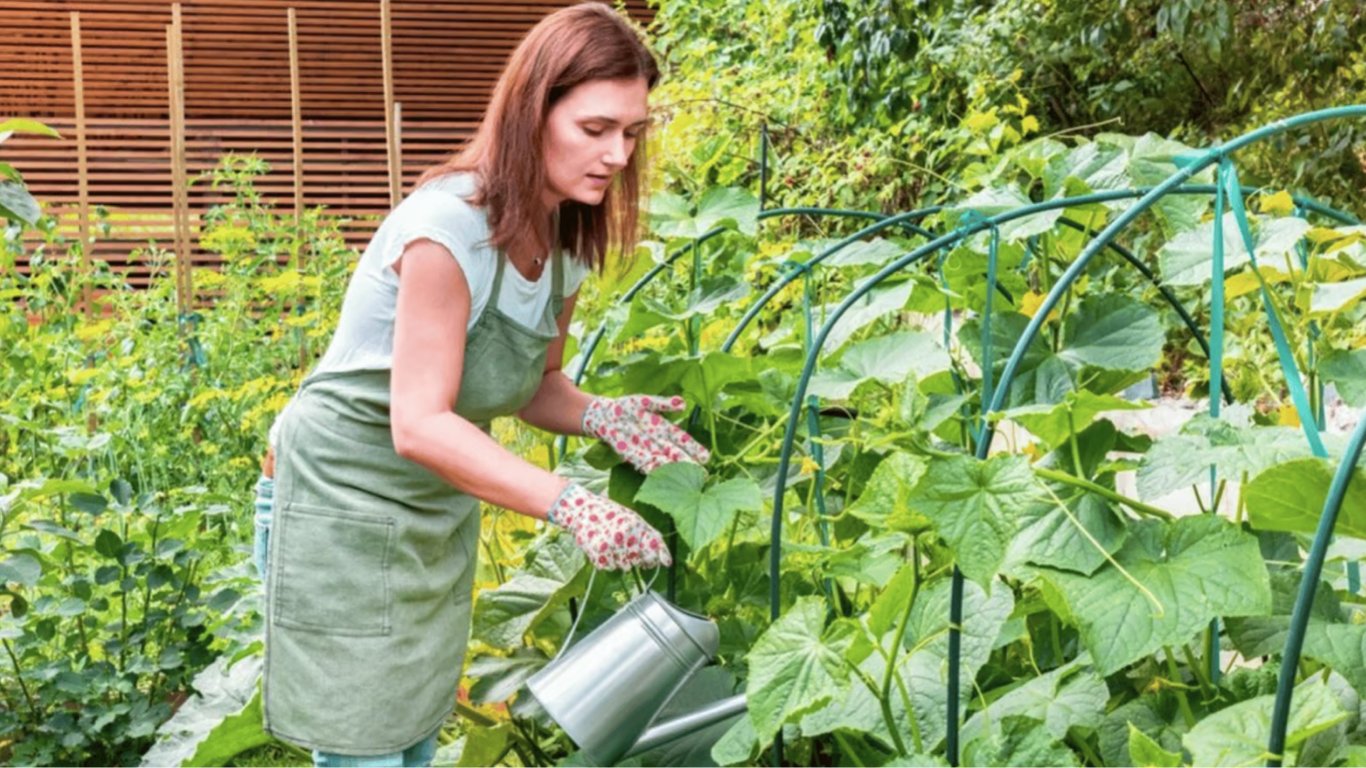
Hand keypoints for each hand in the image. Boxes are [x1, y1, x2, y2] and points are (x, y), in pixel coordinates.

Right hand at [548, 483, 670, 570]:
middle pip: (638, 562)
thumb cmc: (610, 514)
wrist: (581, 510)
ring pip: (624, 567)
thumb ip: (651, 536)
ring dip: (620, 559)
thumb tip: (667, 560)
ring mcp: (610, 547)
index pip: (653, 550)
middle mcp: (623, 537)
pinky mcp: (598, 555)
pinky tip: (603, 547)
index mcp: (635, 525)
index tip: (654, 561)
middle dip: (635, 557)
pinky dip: (607, 561)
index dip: (655, 557)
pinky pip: (609, 567)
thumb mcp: (633, 518)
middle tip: (625, 545)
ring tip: (612, 544)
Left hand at [582, 395, 709, 473]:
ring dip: (672, 468)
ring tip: (684, 476)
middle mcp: (657, 441)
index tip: (705, 457)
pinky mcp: (631, 455)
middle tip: (701, 473)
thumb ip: (663, 403)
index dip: (693, 448)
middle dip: (687, 463)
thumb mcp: (646, 401)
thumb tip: (683, 402)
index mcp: (664, 428)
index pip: (682, 439)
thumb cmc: (627, 407)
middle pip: (674, 453)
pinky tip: (660, 473)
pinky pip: (643, 463)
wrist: (604, 415)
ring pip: (662, 460)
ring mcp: (645, 449)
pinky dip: (651, 468)